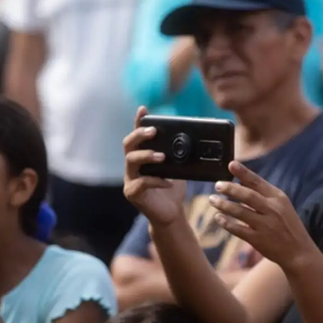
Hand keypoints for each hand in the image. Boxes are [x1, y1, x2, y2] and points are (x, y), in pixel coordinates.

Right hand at [122, 106, 186, 225]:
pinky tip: (168, 182)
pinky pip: (141, 183)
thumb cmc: (173, 189)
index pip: (137, 135)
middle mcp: (132, 165)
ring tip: (162, 157)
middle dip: (139, 135)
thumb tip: (195, 140)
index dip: (138, 121)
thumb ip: (179, 155)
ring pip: (130, 161)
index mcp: (141, 155)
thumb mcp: (178, 168)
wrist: (171, 214)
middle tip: (153, 132)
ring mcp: (129, 179)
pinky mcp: (132, 193)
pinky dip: (156, 180)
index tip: (143, 109)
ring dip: (146, 156)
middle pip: (128, 144)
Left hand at [209, 161, 316, 269]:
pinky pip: (238, 229)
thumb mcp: (282, 206)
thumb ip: (264, 195)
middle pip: (247, 196)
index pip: (258, 182)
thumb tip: (241, 183)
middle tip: (217, 185)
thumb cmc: (288, 226)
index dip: (243, 172)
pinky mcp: (258, 240)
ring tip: (212, 200)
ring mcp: (265, 225)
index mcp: (278, 198)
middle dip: (230, 189)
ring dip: (224, 205)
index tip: (231, 164)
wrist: (299, 252)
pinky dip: (226, 223)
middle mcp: (272, 210)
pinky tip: (218, 218)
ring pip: (240, 212)